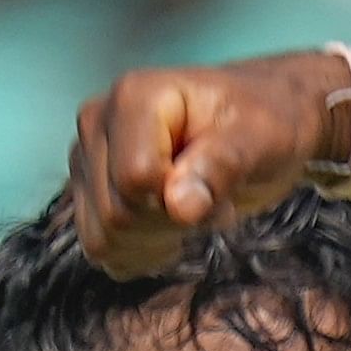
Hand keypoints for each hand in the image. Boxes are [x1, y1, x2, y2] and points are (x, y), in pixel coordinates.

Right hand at [65, 48, 350, 278]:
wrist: (257, 126)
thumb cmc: (263, 125)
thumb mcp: (261, 138)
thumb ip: (221, 166)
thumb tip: (179, 208)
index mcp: (134, 98)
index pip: (134, 177)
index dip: (182, 200)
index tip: (220, 185)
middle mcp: (97, 123)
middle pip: (116, 212)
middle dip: (174, 222)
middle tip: (214, 199)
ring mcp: (87, 158)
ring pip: (102, 236)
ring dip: (158, 240)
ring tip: (193, 207)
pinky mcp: (88, 189)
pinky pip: (99, 246)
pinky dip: (141, 252)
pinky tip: (172, 230)